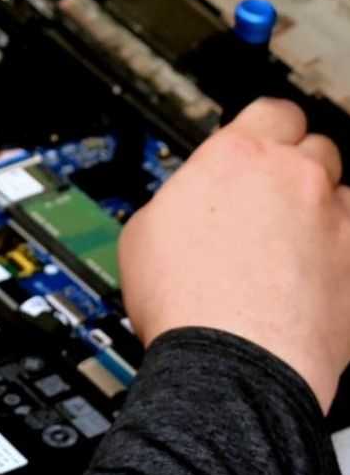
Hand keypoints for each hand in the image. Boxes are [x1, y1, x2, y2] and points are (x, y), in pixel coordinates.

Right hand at [121, 99, 348, 410]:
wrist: (231, 363)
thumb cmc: (186, 304)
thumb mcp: (144, 230)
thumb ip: (179, 199)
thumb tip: (183, 205)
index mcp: (236, 156)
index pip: (272, 111)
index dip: (268, 127)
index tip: (264, 142)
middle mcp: (293, 177)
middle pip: (316, 145)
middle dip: (299, 167)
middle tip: (277, 197)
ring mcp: (334, 219)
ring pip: (344, 193)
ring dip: (325, 210)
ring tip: (300, 244)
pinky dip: (343, 252)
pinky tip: (320, 275)